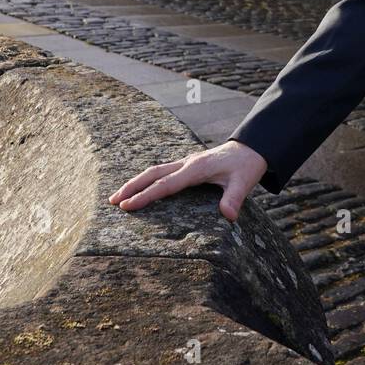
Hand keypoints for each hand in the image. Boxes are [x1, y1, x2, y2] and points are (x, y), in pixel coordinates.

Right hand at [108, 140, 268, 221]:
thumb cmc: (247, 165)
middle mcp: (187, 164)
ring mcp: (186, 163)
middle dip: (131, 187)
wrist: (252, 148)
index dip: (145, 196)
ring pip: (155, 171)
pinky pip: (163, 172)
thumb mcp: (245, 182)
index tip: (127, 206)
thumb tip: (228, 216)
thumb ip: (235, 198)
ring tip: (118, 196)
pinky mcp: (188, 165)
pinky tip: (141, 188)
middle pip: (152, 174)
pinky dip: (148, 180)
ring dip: (136, 182)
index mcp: (196, 168)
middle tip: (112, 201)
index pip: (165, 184)